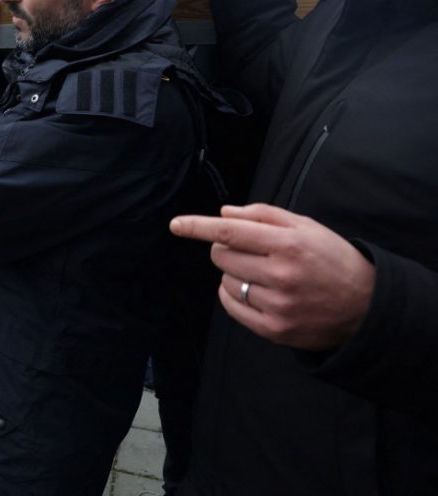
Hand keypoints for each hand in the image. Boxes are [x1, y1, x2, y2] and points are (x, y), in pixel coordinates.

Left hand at [169, 203, 374, 350]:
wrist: (367, 307)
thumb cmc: (332, 259)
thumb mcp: (307, 227)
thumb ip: (264, 216)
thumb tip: (223, 214)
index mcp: (290, 244)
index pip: (230, 232)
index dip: (199, 226)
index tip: (176, 224)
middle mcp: (282, 275)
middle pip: (221, 256)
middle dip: (226, 249)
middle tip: (250, 252)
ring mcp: (278, 305)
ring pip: (226, 281)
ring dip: (235, 274)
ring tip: (265, 275)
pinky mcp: (275, 329)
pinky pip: (232, 307)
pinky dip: (233, 296)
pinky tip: (255, 291)